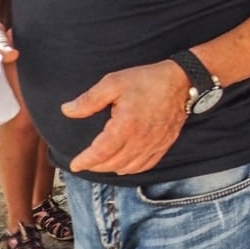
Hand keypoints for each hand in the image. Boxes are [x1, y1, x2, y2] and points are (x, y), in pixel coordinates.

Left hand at [62, 59, 189, 174]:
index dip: (85, 161)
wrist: (182, 81)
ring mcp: (154, 144)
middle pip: (113, 163)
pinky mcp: (164, 144)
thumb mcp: (113, 83)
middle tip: (86, 162)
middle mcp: (140, 140)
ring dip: (113, 168)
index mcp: (125, 126)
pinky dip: (132, 168)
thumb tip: (67, 110)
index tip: (75, 165)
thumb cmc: (148, 80)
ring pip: (129, 167)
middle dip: (96, 166)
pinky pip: (146, 164)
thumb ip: (89, 99)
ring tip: (102, 163)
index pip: (100, 153)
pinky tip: (125, 164)